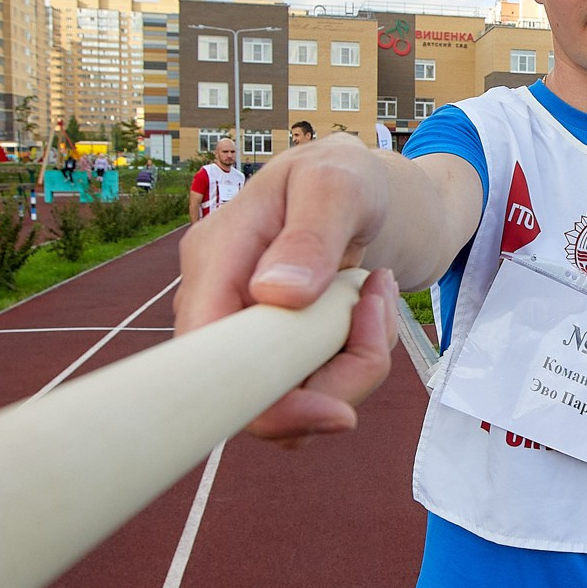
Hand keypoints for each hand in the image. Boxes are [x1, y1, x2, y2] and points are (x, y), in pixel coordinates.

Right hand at [174, 136, 400, 443]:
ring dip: (358, 360)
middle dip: (339, 377)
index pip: (208, 361)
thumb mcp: (336, 184)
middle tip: (377, 309)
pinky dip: (359, 359)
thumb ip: (310, 235)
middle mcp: (220, 306)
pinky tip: (370, 307)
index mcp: (214, 260)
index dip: (265, 403)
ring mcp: (248, 335)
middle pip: (262, 397)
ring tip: (377, 292)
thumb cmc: (343, 176)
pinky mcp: (280, 353)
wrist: (366, 191)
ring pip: (299, 399)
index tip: (339, 410)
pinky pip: (320, 387)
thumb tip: (274, 295)